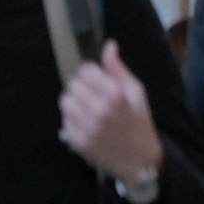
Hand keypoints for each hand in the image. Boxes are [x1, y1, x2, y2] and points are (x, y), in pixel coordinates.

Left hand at [60, 41, 164, 183]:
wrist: (139, 158)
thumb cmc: (139, 121)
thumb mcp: (136, 92)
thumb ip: (118, 69)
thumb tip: (108, 45)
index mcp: (116, 95)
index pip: (85, 71)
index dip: (91, 73)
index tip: (98, 80)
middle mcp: (99, 110)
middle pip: (73, 85)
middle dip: (82, 87)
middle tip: (93, 95)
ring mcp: (87, 127)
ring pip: (65, 101)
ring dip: (74, 101)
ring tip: (88, 108)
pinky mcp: (77, 141)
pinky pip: (64, 120)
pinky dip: (72, 119)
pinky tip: (86, 122)